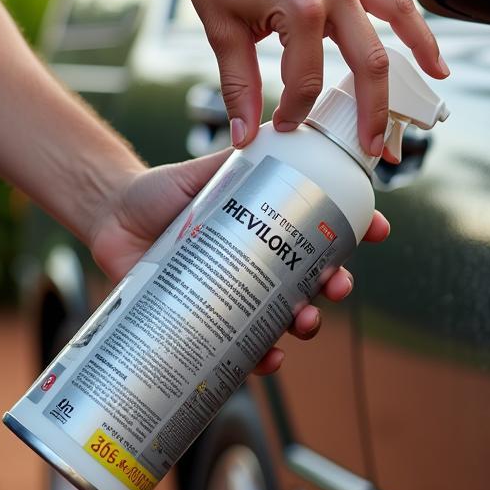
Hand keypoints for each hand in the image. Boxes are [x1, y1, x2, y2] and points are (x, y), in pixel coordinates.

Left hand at [87, 150, 389, 373]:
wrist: (113, 218)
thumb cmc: (163, 192)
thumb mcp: (205, 171)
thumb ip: (239, 159)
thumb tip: (276, 132)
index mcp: (269, 224)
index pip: (323, 228)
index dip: (356, 229)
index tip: (377, 228)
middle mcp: (261, 262)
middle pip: (313, 279)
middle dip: (335, 284)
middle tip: (337, 285)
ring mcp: (238, 293)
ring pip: (286, 316)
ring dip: (307, 323)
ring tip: (306, 321)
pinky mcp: (210, 319)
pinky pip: (243, 347)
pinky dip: (261, 357)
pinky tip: (270, 357)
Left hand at [172, 0, 447, 153]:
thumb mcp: (221, 28)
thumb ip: (238, 86)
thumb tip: (243, 134)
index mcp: (300, 8)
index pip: (308, 81)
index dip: (296, 110)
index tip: (285, 124)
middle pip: (370, 63)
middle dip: (374, 111)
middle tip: (374, 146)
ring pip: (400, 21)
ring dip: (420, 56)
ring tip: (435, 85)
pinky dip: (411, 20)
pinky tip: (420, 41)